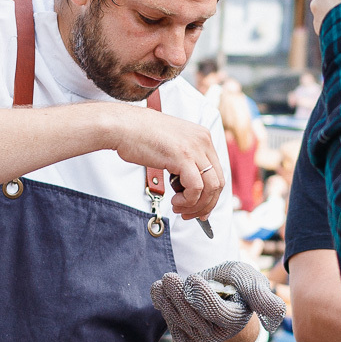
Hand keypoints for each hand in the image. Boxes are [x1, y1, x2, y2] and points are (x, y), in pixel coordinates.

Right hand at [100, 103, 224, 219]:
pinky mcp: (183, 157)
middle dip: (206, 204)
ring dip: (196, 205)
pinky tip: (174, 202)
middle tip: (191, 215)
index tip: (202, 208)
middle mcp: (203, 141)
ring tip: (179, 208)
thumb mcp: (171, 145)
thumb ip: (185, 161)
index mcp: (202, 136)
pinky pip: (196, 188)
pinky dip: (188, 201)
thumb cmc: (139, 136)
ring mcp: (194, 148)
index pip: (217, 172)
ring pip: (210, 187)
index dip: (211, 195)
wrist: (122, 126)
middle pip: (218, 182)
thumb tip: (189, 187)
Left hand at [151, 261, 285, 341]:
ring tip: (163, 282)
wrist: (224, 313)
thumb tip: (276, 314)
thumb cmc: (237, 291)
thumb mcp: (250, 284)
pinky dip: (163, 306)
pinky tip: (159, 290)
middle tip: (170, 277)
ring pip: (179, 321)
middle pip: (194, 317)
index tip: (193, 279)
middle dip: (180, 296)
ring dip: (168, 300)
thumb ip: (261, 295)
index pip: (218, 312)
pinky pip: (171, 325)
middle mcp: (219, 336)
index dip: (204, 297)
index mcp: (237, 321)